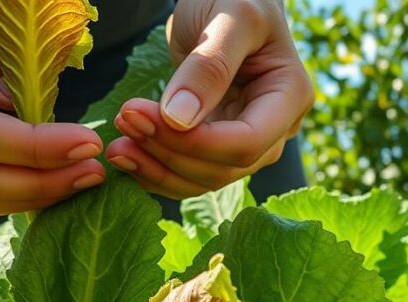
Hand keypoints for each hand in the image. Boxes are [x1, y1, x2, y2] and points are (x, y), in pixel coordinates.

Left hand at [106, 0, 312, 198]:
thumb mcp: (227, 17)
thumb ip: (208, 67)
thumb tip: (179, 120)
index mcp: (289, 97)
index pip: (248, 142)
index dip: (197, 143)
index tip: (143, 116)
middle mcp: (276, 128)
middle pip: (226, 167)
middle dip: (170, 154)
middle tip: (123, 122)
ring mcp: (249, 140)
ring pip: (205, 178)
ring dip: (158, 169)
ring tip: (117, 146)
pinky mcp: (219, 143)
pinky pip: (190, 172)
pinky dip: (156, 170)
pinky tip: (127, 154)